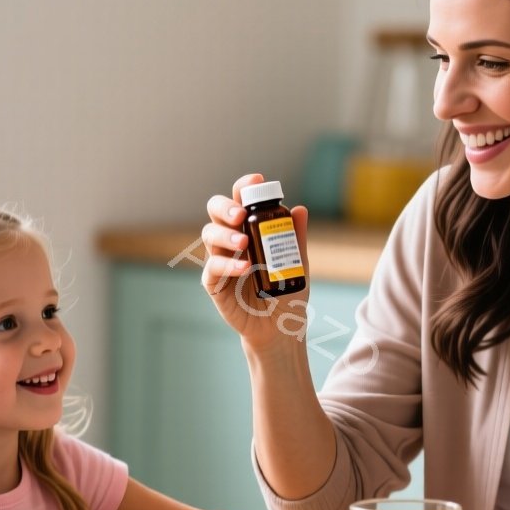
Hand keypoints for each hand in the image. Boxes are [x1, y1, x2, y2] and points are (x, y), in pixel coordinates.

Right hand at [200, 173, 310, 350]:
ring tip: (244, 242)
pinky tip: (245, 267)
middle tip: (240, 213)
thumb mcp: (297, 264)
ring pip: (209, 236)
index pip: (240, 201)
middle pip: (216, 212)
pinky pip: (213, 269)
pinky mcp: (214, 285)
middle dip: (225, 207)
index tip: (257, 180)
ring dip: (225, 234)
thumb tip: (299, 209)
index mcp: (249, 231)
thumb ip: (296, 239)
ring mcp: (220, 262)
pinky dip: (228, 265)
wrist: (282, 328)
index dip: (244, 188)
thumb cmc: (287, 294)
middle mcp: (231, 242)